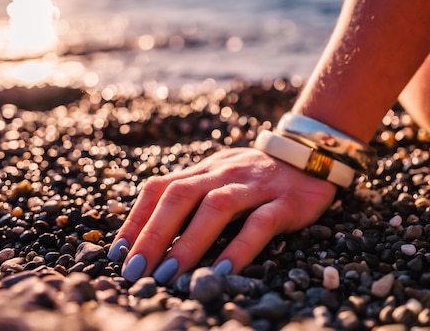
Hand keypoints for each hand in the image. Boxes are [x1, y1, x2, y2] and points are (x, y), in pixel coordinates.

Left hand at [108, 147, 336, 283]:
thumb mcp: (220, 177)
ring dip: (189, 242)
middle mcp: (224, 173)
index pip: (161, 187)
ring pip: (216, 207)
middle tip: (137, 270)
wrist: (310, 155)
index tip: (118, 252)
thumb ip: (193, 196)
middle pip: (180, 196)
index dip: (137, 218)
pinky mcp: (286, 202)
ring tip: (169, 275)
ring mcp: (255, 186)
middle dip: (153, 234)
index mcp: (205, 169)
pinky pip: (260, 223)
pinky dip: (239, 247)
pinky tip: (222, 270)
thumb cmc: (257, 176)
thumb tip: (153, 235)